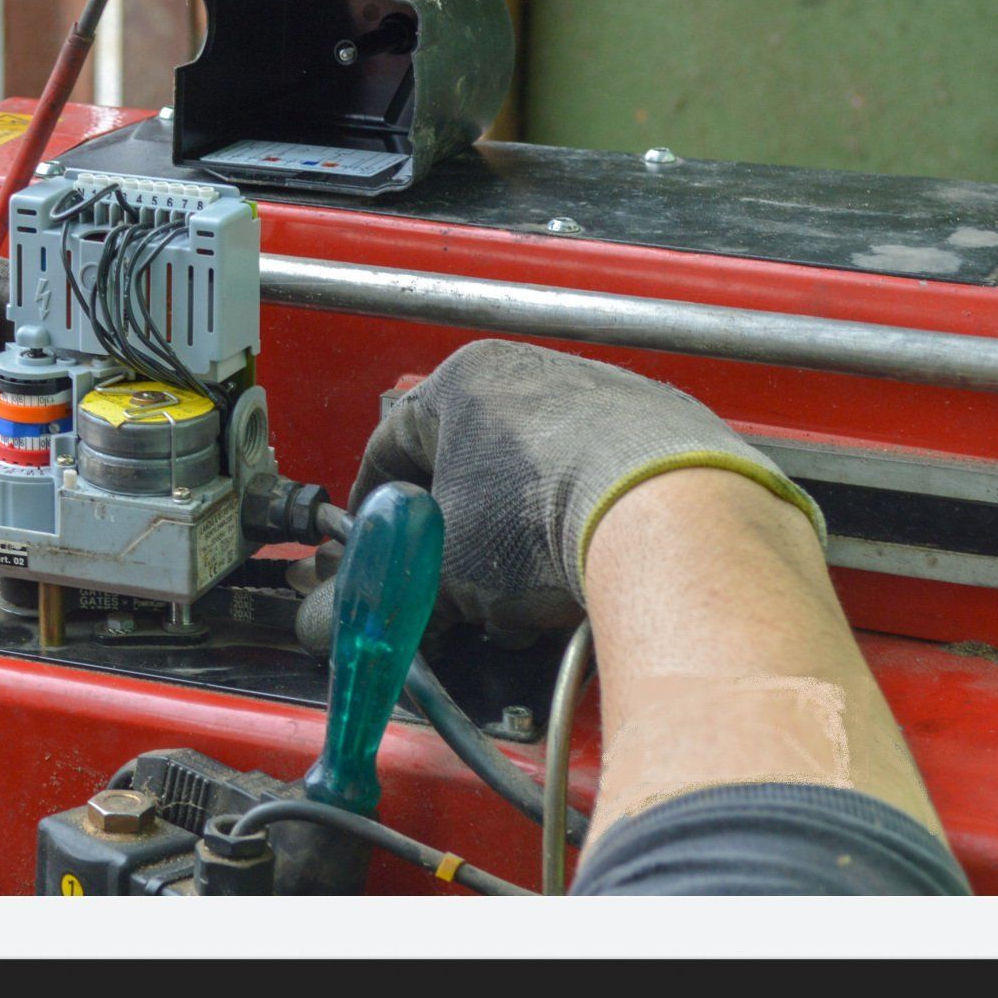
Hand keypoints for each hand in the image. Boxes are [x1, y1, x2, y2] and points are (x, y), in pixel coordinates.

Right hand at [324, 340, 823, 634]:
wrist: (671, 520)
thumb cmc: (539, 518)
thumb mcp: (439, 569)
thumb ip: (378, 596)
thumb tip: (327, 625)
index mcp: (466, 379)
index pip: (392, 443)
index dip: (372, 508)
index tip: (368, 551)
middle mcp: (537, 372)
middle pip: (469, 462)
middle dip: (453, 532)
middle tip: (444, 586)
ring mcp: (607, 399)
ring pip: (535, 477)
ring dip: (517, 536)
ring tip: (517, 597)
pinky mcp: (665, 436)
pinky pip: (598, 488)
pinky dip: (579, 532)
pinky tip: (579, 579)